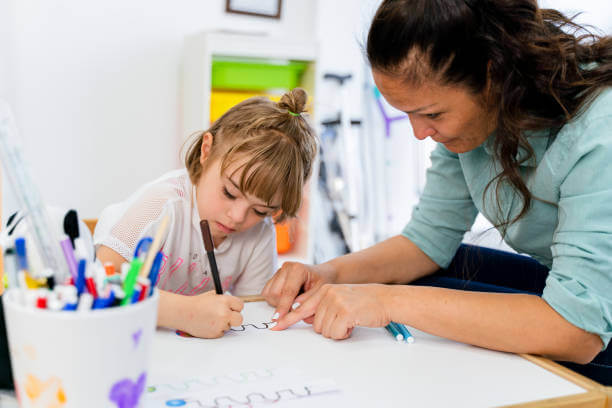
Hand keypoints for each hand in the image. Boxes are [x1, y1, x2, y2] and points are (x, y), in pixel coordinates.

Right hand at [180, 291, 243, 337]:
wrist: (183, 313)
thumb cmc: (197, 304)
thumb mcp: (212, 296)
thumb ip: (224, 300)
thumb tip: (233, 305)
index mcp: (225, 301)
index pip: (240, 306)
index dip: (235, 307)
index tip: (232, 309)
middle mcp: (224, 312)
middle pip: (239, 319)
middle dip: (234, 318)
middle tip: (228, 317)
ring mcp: (220, 324)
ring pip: (229, 326)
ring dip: (223, 324)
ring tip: (211, 319)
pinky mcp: (215, 333)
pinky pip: (221, 333)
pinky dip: (216, 330)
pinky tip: (207, 325)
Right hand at [262, 261, 332, 321]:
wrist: (322, 274)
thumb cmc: (322, 282)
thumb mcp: (321, 292)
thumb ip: (308, 301)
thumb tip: (293, 309)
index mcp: (298, 269)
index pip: (288, 291)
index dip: (283, 307)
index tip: (279, 320)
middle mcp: (286, 267)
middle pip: (275, 293)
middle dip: (282, 306)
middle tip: (296, 308)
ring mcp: (279, 271)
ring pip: (269, 294)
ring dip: (277, 303)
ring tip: (293, 302)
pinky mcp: (274, 277)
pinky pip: (267, 293)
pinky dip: (274, 300)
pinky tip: (287, 299)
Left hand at [272, 283, 391, 339]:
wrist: (386, 300)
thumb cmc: (365, 302)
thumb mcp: (340, 299)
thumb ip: (322, 306)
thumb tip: (305, 318)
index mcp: (324, 290)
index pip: (300, 306)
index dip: (287, 319)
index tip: (275, 326)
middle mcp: (327, 294)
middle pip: (315, 325)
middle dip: (329, 328)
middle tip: (344, 320)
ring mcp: (335, 302)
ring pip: (324, 331)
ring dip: (338, 331)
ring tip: (350, 320)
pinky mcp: (344, 312)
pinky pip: (335, 333)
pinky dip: (344, 334)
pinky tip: (354, 323)